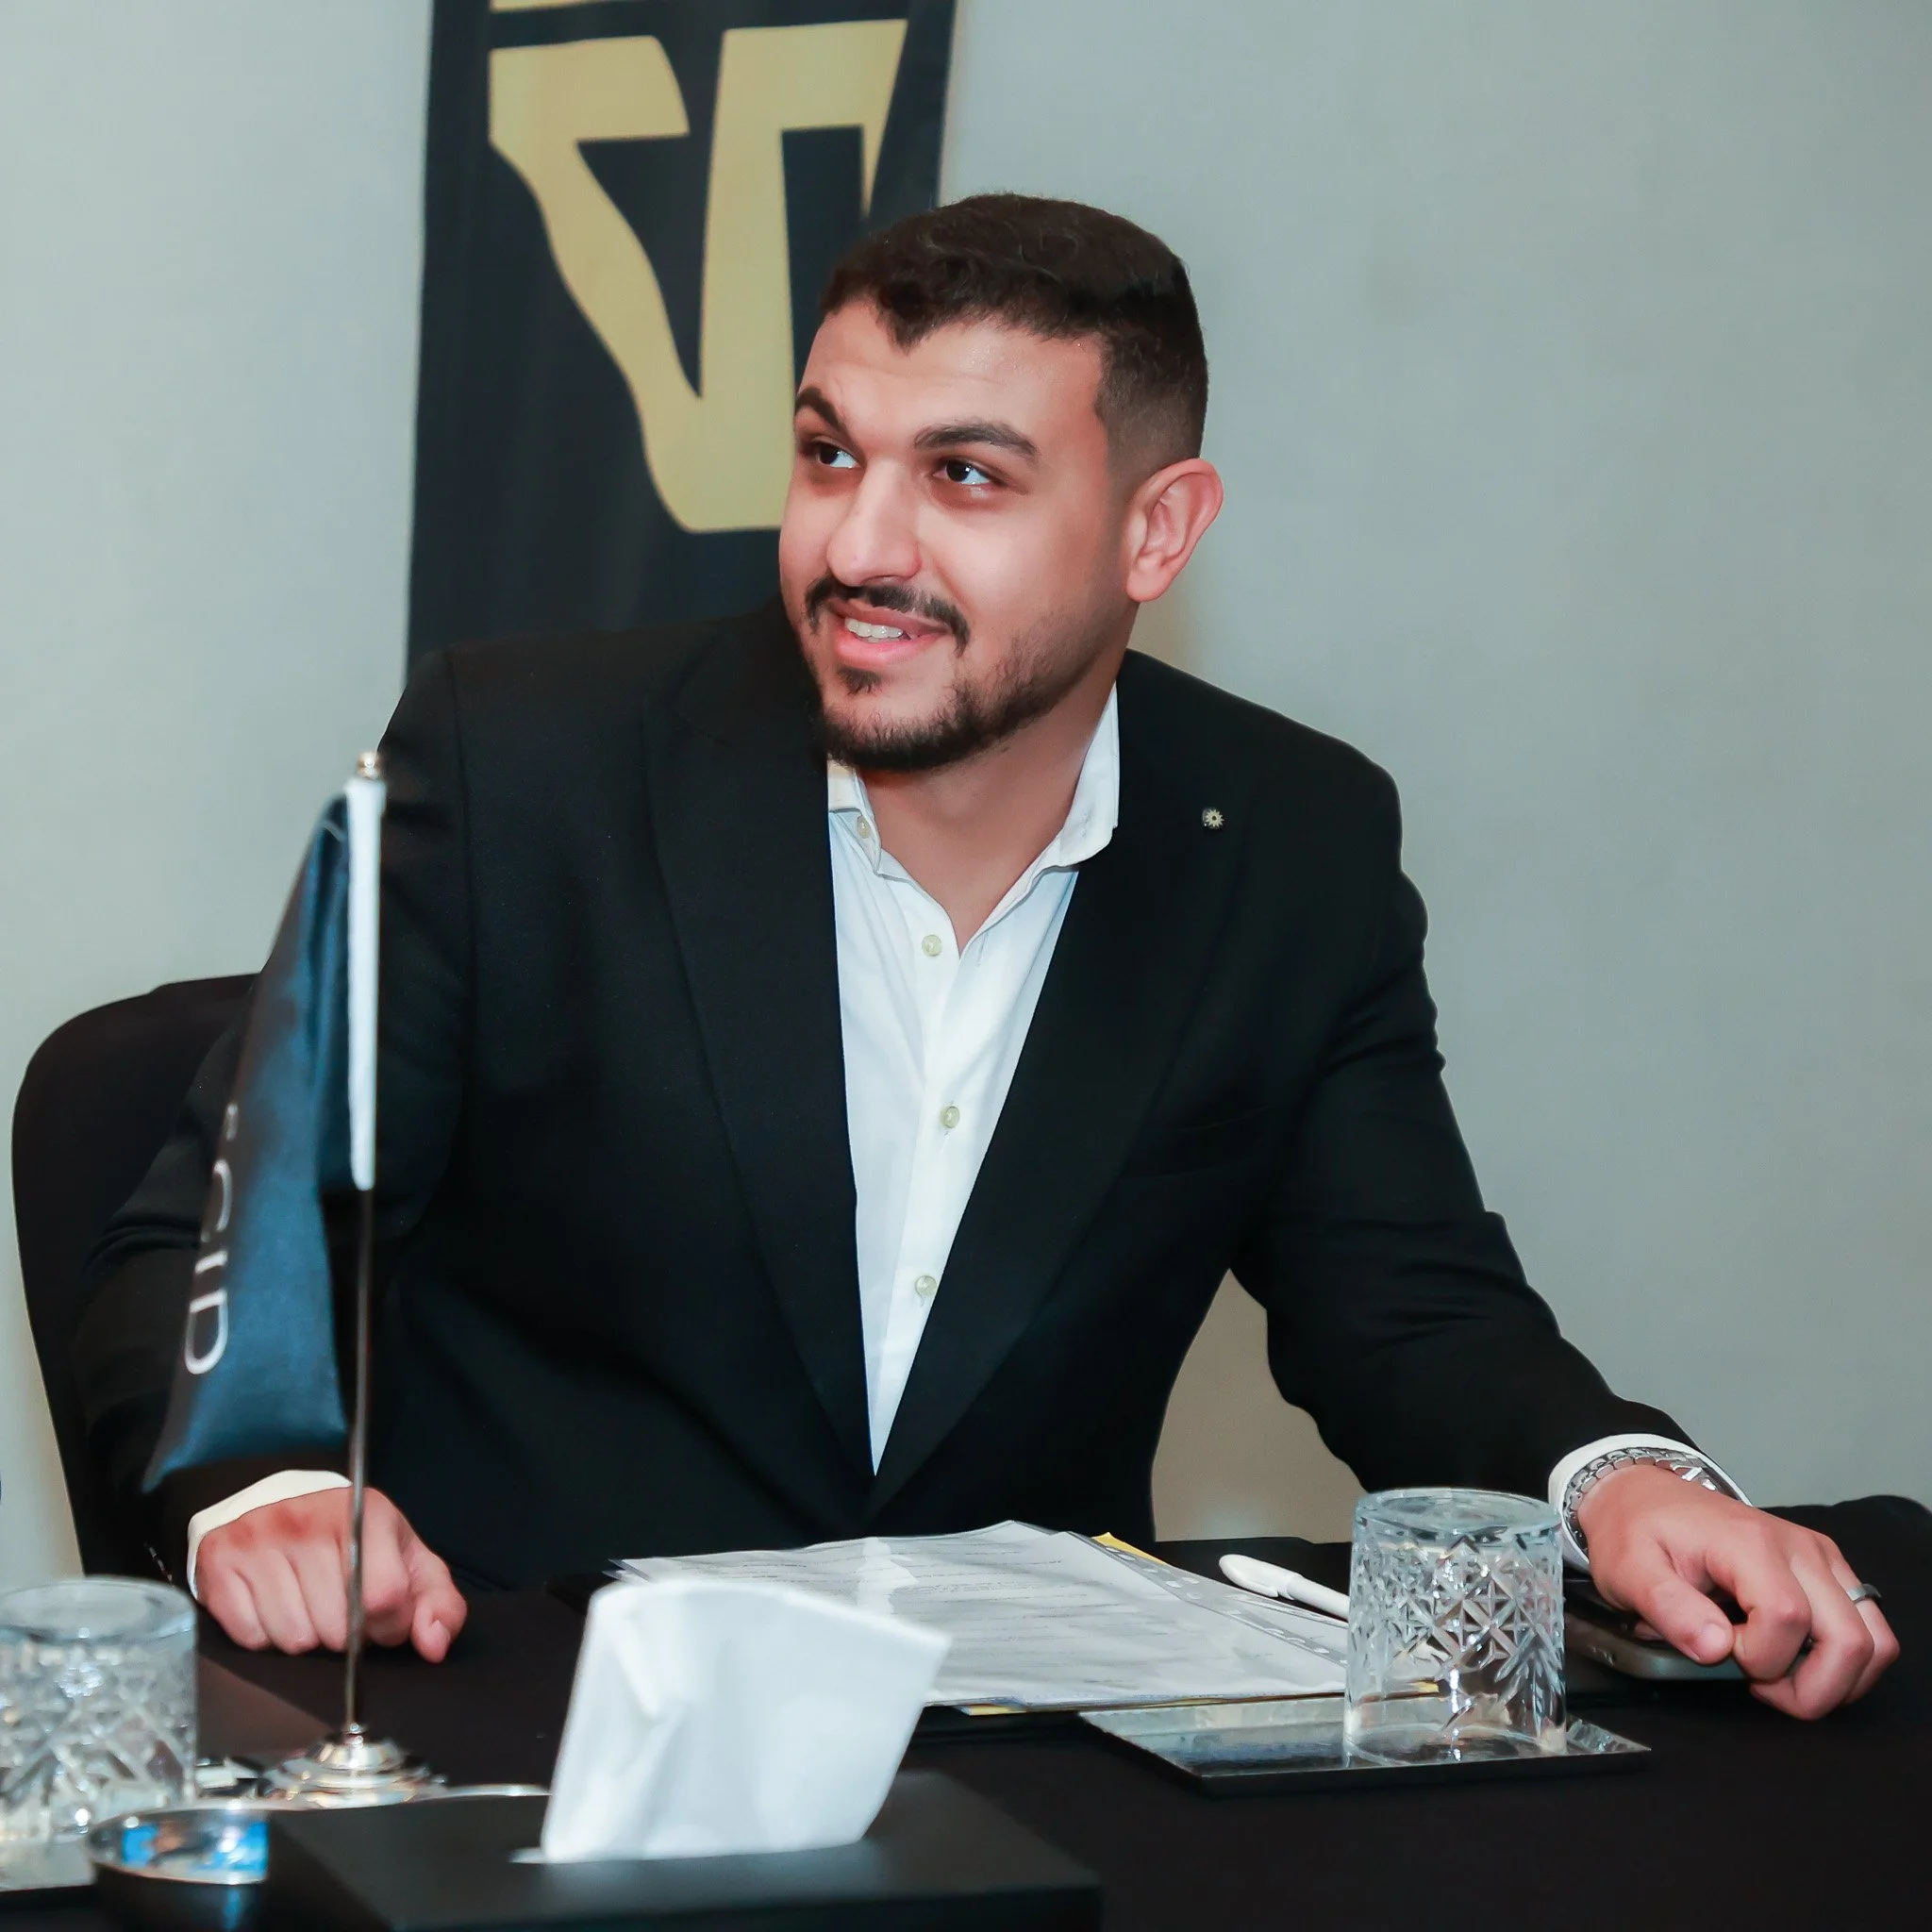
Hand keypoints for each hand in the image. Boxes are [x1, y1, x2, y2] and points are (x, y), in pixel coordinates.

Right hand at [196, 1486, 467, 1662]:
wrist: (278, 1502)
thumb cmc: (350, 1538)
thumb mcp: (406, 1558)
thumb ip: (437, 1601)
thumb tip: (435, 1644)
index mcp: (365, 1514)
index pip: (385, 1596)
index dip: (389, 1625)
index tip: (382, 1619)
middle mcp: (308, 1521)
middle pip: (335, 1626)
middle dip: (345, 1634)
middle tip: (340, 1610)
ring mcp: (259, 1540)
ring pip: (294, 1638)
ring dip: (306, 1637)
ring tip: (308, 1607)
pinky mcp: (220, 1562)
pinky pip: (251, 1637)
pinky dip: (266, 1636)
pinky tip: (274, 1606)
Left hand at [1578, 1463, 1898, 1717]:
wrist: (1642, 1497)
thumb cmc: (1634, 1532)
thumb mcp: (1627, 1569)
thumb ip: (1668, 1608)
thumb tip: (1718, 1649)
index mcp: (1749, 1543)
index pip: (1787, 1619)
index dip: (1756, 1656)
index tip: (1715, 1651)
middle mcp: (1799, 1548)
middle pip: (1849, 1640)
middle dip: (1810, 1687)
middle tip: (1755, 1683)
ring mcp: (1820, 1558)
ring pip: (1873, 1641)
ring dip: (1835, 1680)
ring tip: (1777, 1675)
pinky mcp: (1827, 1570)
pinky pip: (1868, 1629)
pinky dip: (1843, 1661)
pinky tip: (1793, 1659)